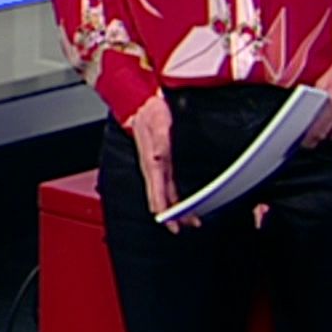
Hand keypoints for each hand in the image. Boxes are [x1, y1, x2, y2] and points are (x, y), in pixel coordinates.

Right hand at [124, 93, 201, 233]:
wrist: (141, 105)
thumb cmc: (150, 113)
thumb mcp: (157, 124)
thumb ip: (160, 139)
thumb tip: (159, 156)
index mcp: (152, 163)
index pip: (157, 194)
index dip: (164, 211)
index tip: (172, 224)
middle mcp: (153, 169)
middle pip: (162, 199)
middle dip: (174, 216)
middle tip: (189, 226)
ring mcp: (156, 167)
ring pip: (165, 194)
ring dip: (176, 208)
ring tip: (190, 220)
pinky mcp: (161, 164)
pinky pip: (167, 186)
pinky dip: (174, 198)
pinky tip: (182, 202)